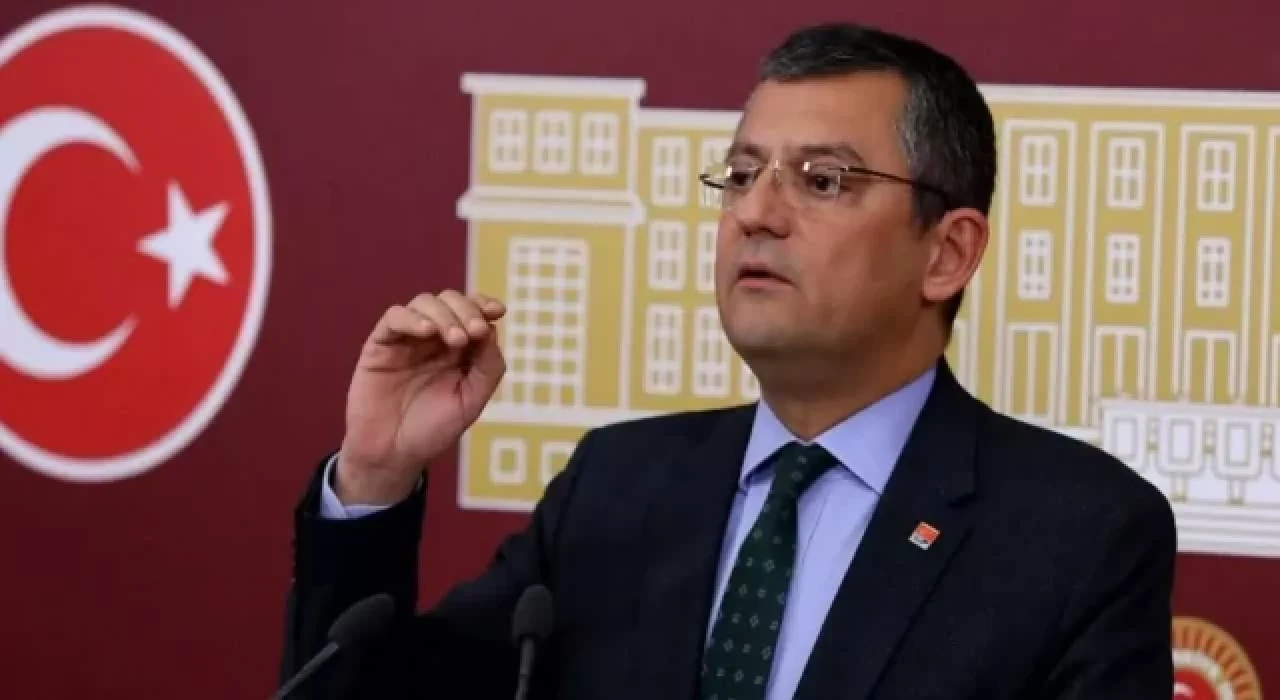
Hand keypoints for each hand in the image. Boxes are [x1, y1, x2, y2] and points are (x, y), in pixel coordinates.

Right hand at [335, 290, 506, 503]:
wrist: (393, 454)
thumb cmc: (432, 429)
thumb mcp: (471, 400)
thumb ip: (488, 367)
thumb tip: (492, 330)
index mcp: (459, 349)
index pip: (473, 312)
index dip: (484, 305)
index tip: (497, 311)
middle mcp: (433, 339)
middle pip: (451, 301)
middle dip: (467, 310)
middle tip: (473, 333)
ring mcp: (407, 339)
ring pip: (424, 303)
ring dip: (444, 314)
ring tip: (454, 339)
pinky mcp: (381, 345)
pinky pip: (394, 318)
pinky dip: (412, 318)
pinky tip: (426, 332)